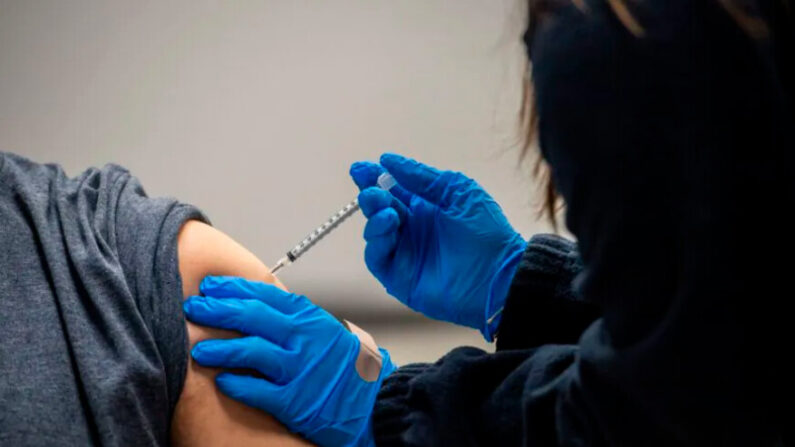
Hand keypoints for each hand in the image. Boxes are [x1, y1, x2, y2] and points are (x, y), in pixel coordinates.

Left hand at [183, 276, 395, 446]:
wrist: (374, 402)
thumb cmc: (347, 367)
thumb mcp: (324, 331)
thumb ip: (294, 319)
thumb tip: (256, 305)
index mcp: (309, 318)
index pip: (265, 294)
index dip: (233, 288)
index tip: (210, 286)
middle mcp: (304, 339)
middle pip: (252, 317)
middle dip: (217, 310)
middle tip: (193, 308)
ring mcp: (299, 369)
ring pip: (251, 351)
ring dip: (220, 349)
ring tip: (197, 350)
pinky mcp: (295, 401)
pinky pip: (259, 391)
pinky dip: (237, 385)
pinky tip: (222, 382)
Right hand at [350, 153, 526, 339]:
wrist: (499, 275)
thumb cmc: (487, 232)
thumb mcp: (457, 191)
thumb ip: (421, 177)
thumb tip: (388, 160)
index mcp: (426, 207)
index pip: (392, 189)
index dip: (374, 178)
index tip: (360, 168)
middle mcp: (412, 229)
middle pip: (379, 208)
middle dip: (371, 195)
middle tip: (371, 190)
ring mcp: (405, 253)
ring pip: (375, 231)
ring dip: (374, 216)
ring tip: (387, 210)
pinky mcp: (399, 277)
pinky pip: (377, 257)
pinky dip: (376, 241)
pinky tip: (388, 225)